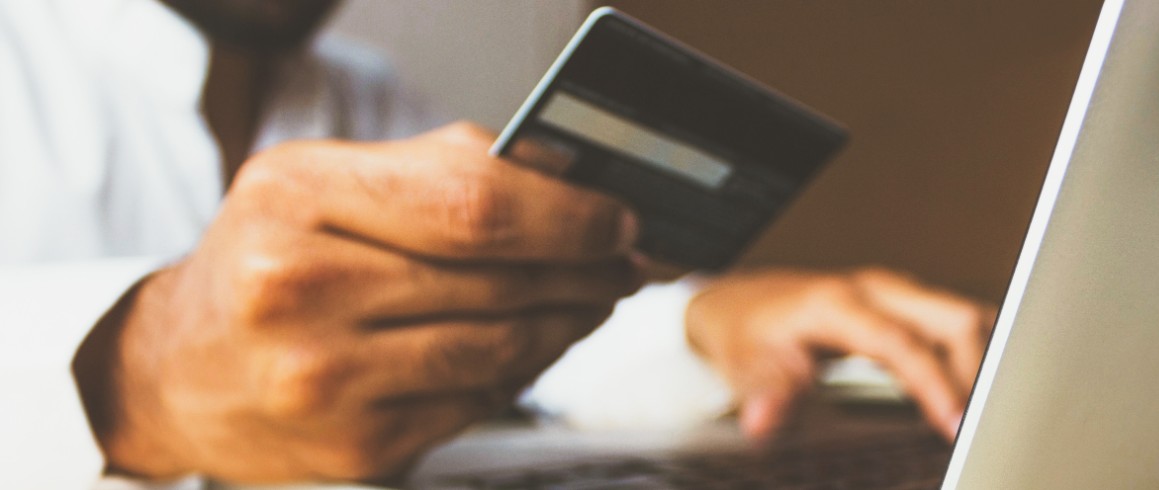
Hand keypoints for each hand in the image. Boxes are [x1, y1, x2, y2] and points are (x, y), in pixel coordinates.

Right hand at [73, 122, 641, 483]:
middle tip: (622, 261)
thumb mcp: (325, 182)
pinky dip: (521, 370)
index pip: (473, 203)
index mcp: (296, 197)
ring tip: (590, 300)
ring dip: (567, 323)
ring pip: (500, 348)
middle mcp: (298, 288)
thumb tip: (568, 180)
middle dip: (584, 269)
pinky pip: (477, 401)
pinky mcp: (354, 444)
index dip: (568, 214)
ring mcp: (324, 378)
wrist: (179, 370)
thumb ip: (441, 170)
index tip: (617, 218)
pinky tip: (533, 344)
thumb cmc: (267, 261)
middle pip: (497, 278)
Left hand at [684, 267, 994, 441]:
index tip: (955, 423)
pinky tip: (977, 389)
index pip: (902, 343)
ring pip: (963, 316)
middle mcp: (874, 289)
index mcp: (838, 303)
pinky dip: (975, 353)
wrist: (742, 304)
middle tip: (984, 424)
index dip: (934, 384)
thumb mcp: (746, 365)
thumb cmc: (748, 333)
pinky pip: (955, 323)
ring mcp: (894, 292)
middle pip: (953, 318)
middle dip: (978, 370)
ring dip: (983, 360)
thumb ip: (765, 393)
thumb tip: (763, 421)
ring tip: (990, 411)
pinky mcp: (904, 303)